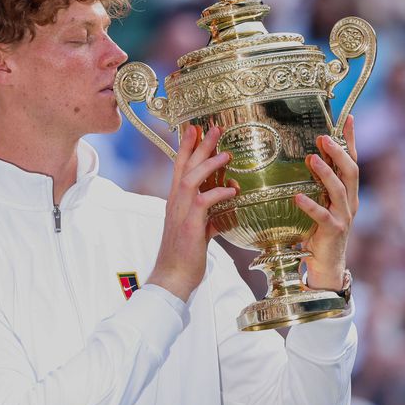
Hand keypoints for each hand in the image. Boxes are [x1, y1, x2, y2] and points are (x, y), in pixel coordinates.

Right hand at [147, 125, 236, 301]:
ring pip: (191, 178)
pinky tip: (232, 190)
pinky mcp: (190, 225)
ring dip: (208, 164)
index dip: (187, 147)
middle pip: (185, 166)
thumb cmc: (185, 256)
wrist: (172, 277)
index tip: (195, 129)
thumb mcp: (199, 232)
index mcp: (176, 201)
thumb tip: (224, 211)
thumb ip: (208, 218)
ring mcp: (180, 212)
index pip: (180, 167)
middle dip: (199, 145)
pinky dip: (218, 193)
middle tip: (213, 127)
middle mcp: (175, 202)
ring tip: (226, 153)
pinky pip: (203, 201)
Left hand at [294, 115, 358, 291]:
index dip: (351, 139)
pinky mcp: (333, 232)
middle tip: (323, 137)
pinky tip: (296, 197)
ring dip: (326, 173)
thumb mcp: (318, 203)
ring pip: (340, 190)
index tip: (348, 117)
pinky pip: (323, 216)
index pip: (352, 160)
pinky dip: (310, 206)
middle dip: (339, 152)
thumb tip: (301, 158)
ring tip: (311, 158)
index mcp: (347, 192)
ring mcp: (344, 217)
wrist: (325, 266)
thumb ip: (314, 184)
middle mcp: (349, 202)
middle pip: (351, 171)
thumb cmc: (317, 232)